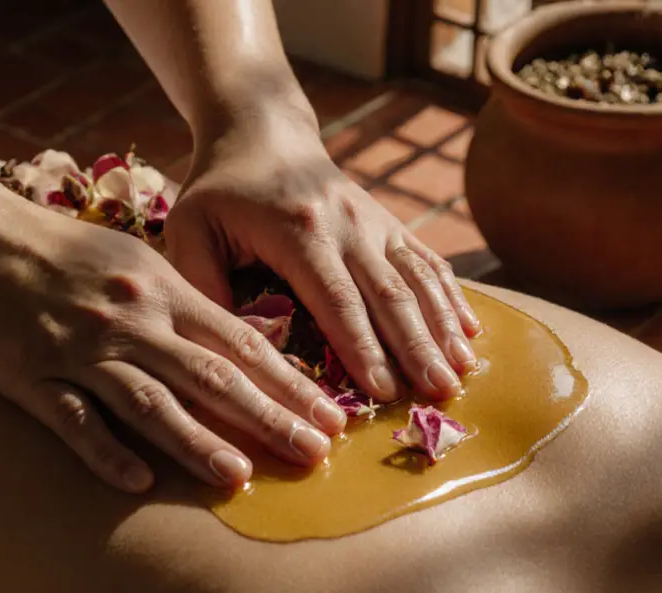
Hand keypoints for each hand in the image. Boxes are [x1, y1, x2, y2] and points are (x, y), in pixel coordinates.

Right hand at [0, 199, 346, 493]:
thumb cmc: (63, 251)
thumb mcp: (135, 260)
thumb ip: (184, 303)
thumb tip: (242, 341)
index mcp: (162, 289)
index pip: (240, 342)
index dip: (289, 382)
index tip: (330, 417)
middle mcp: (130, 318)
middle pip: (209, 375)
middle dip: (266, 417)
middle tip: (312, 455)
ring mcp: (81, 348)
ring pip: (148, 401)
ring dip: (196, 441)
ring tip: (237, 476)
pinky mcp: (33, 374)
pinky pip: (74, 419)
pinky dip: (106, 450)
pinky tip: (137, 480)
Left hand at [166, 112, 480, 402]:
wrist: (262, 131)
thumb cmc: (219, 190)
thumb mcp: (190, 230)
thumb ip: (203, 284)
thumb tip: (226, 348)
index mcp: (298, 231)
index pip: (336, 299)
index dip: (362, 347)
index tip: (382, 390)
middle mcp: (347, 223)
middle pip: (389, 294)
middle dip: (417, 347)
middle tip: (440, 392)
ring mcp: (374, 221)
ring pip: (418, 278)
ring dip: (443, 327)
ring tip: (463, 372)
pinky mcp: (389, 223)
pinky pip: (427, 262)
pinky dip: (451, 299)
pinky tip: (470, 334)